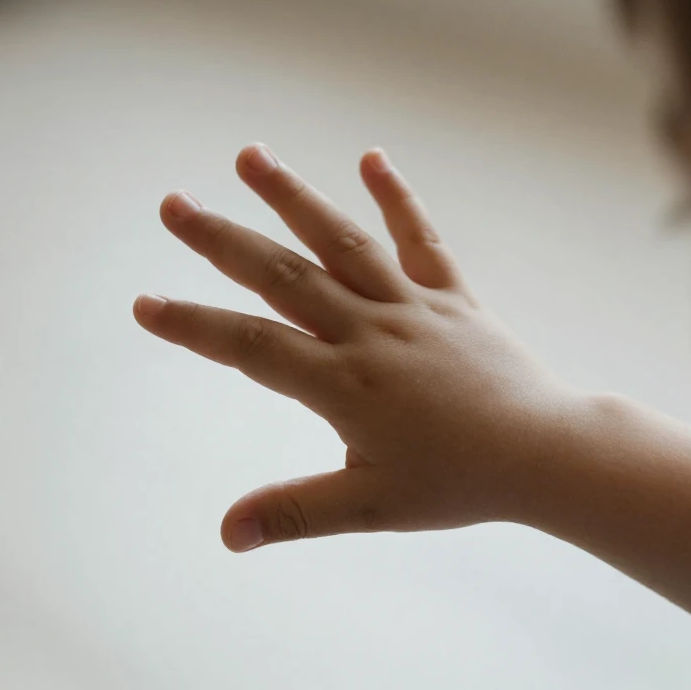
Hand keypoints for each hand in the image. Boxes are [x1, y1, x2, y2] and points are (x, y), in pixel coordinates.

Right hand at [134, 144, 571, 551]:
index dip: (194, 326)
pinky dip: (397, 198)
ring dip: (293, 198)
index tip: (144, 304)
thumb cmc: (461, 482)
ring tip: (249, 156)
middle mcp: (372, 332)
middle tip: (172, 204)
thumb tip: (227, 534)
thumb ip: (296, 512)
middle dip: (223, 241)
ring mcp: (413, 308)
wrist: (546, 452)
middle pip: (285, 277)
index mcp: (345, 384)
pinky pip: (421, 240)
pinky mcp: (453, 297)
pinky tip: (371, 158)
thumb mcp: (372, 506)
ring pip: (343, 242)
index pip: (252, 347)